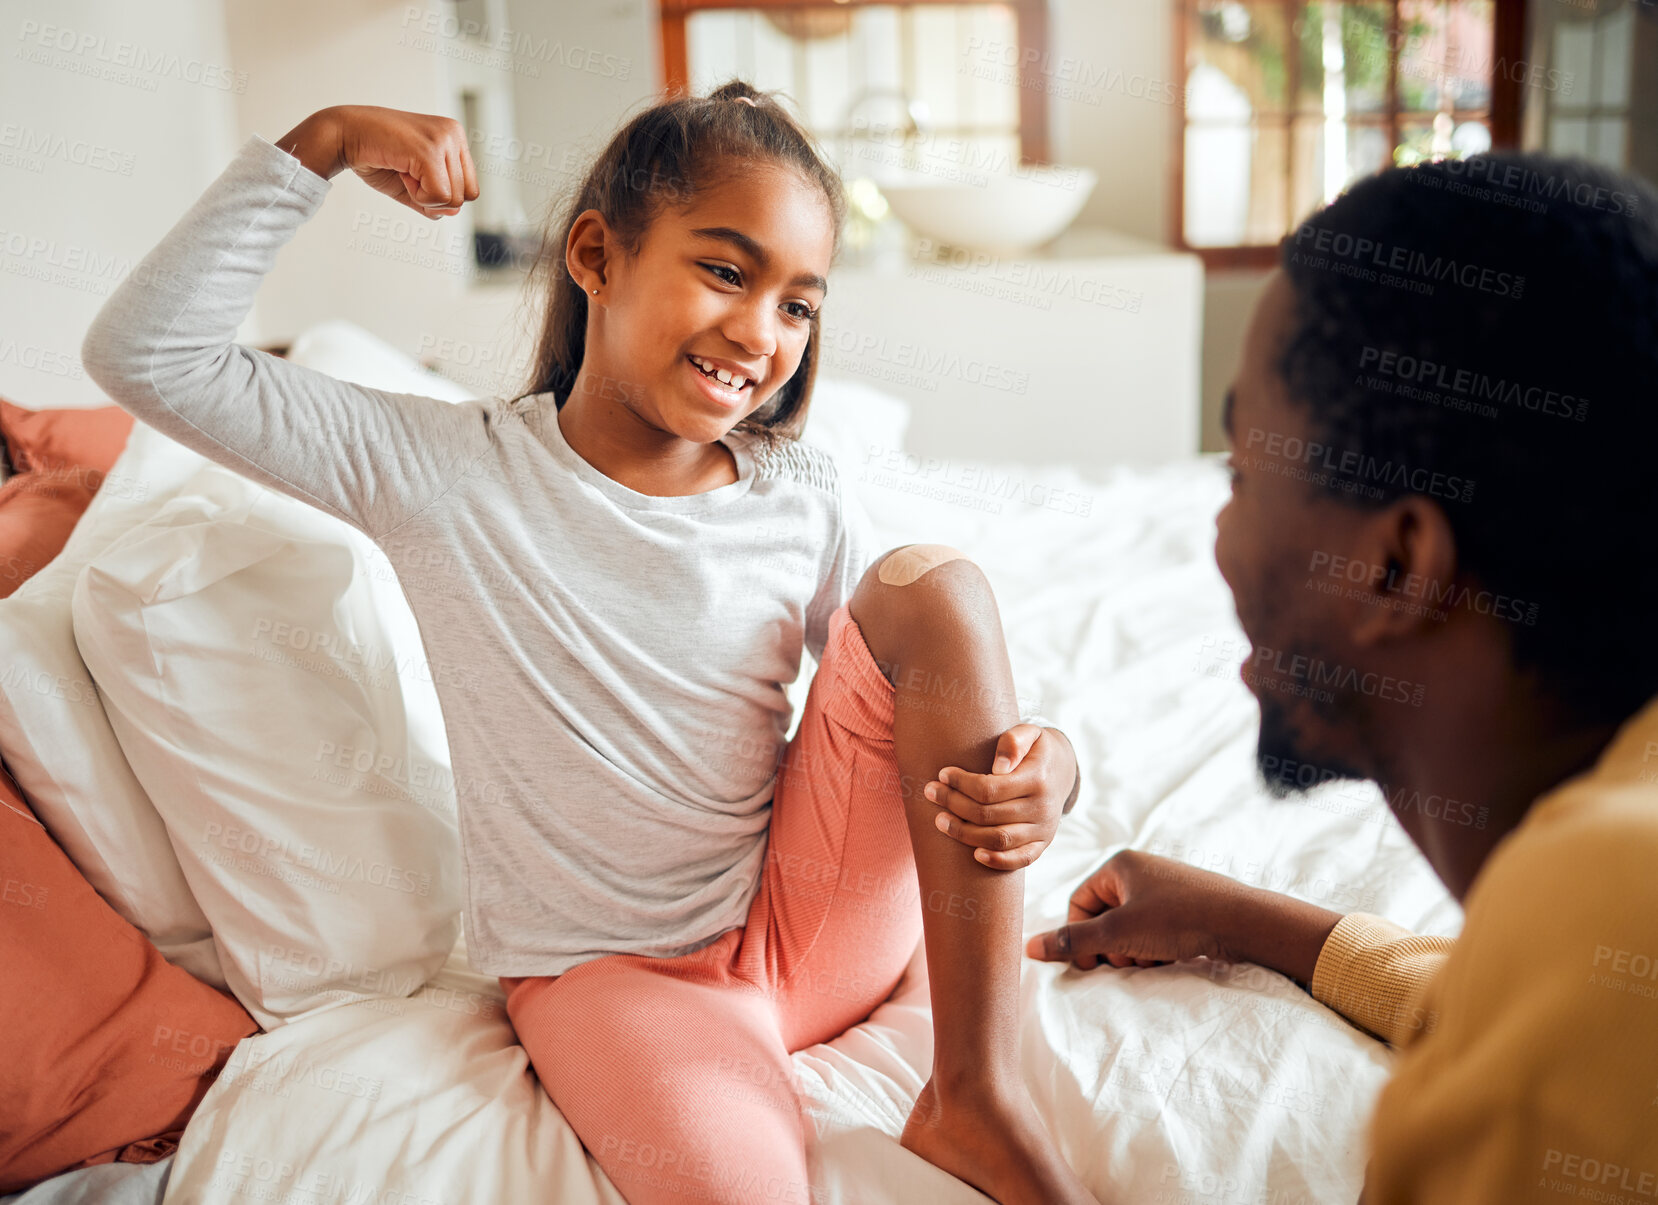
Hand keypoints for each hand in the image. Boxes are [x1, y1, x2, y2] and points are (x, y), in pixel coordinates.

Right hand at [275, 105, 477, 218]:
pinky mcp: (429, 150)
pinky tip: (400, 170)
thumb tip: (454, 211)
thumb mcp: (411, 184)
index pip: (469, 189)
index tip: (414, 173)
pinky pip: (439, 197)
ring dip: (423, 195)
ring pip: (454, 199)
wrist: (342, 134)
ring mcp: (443, 139)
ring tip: (403, 168)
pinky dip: (417, 195)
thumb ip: (435, 201)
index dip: (441, 194)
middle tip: (406, 172)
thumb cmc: (375, 157)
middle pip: (466, 196)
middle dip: (434, 197)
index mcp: (454, 137)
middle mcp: (453, 133)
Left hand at [924, 723, 1077, 869]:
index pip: (990, 788)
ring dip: (965, 833)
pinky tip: (975, 855)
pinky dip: (998, 861)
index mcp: (1037, 779)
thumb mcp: (1030, 733)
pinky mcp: (1042, 844)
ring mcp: (1043, 829)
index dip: (962, 783)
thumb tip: (999, 767)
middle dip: (954, 804)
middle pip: (988, 814)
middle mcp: (1042, 807)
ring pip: (998, 839)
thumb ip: (1013, 741)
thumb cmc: (1036, 749)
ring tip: (940, 820)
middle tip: (931, 793)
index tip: (942, 774)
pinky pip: (1021, 859)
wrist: (1063, 770)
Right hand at [1024, 849, 1342, 982]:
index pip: (1078, 903)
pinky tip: (1170, 958)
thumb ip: (1074, 942)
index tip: (1094, 965)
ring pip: (1129, 926)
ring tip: (1153, 960)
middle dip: (1111, 946)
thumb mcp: (1120, 934)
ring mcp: (1164, 885)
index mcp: (1118, 865)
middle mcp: (1139, 869)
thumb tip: (1029, 948)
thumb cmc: (1179, 920)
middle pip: (1103, 916)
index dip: (1081, 937)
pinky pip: (1153, 928)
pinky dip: (1154, 947)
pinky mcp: (1185, 903)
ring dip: (1133, 951)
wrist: (1245, 922)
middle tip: (1130, 961)